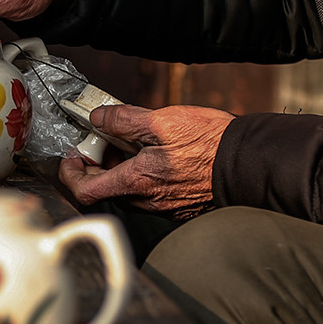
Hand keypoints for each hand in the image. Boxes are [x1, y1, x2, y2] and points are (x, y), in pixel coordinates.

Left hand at [57, 104, 234, 219]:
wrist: (252, 162)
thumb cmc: (211, 144)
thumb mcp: (161, 121)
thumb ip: (123, 120)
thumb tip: (99, 117)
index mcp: (137, 182)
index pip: (85, 191)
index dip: (70, 174)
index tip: (73, 155)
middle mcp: (148, 201)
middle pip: (104, 190)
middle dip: (96, 166)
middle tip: (103, 142)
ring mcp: (165, 206)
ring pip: (127, 191)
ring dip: (119, 169)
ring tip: (130, 144)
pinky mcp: (180, 205)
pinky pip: (149, 193)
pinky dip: (140, 175)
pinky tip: (153, 154)